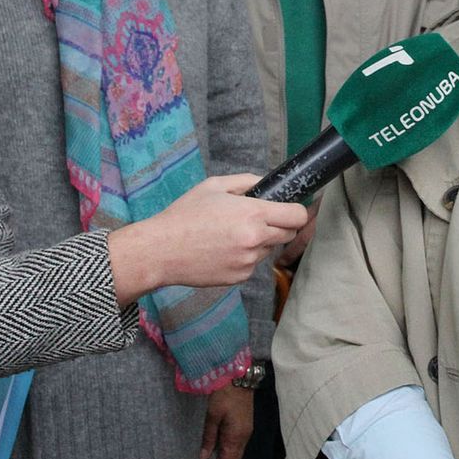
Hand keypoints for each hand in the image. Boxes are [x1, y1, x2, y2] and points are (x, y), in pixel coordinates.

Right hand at [108, 174, 311, 302]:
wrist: (161, 251)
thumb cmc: (184, 215)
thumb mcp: (214, 186)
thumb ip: (246, 181)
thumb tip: (268, 183)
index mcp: (252, 214)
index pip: (297, 216)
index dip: (296, 212)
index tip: (289, 210)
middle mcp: (255, 239)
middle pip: (289, 234)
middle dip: (279, 226)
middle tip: (257, 220)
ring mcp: (248, 262)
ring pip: (269, 249)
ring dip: (259, 242)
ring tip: (230, 235)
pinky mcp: (240, 277)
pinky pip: (253, 264)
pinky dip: (245, 257)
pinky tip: (222, 250)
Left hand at [199, 383, 253, 458]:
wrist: (237, 375)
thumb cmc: (223, 393)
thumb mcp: (211, 415)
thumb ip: (208, 437)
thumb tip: (203, 458)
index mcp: (237, 436)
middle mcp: (244, 437)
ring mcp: (245, 431)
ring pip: (234, 454)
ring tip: (203, 458)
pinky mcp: (244, 425)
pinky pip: (235, 445)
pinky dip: (224, 450)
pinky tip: (212, 446)